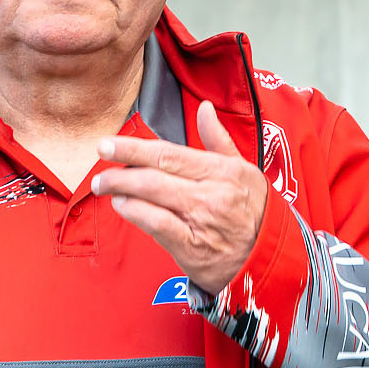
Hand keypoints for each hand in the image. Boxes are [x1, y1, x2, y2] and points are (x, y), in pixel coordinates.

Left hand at [94, 99, 266, 296]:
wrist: (270, 259)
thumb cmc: (255, 213)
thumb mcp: (244, 170)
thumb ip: (218, 140)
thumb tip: (204, 108)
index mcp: (222, 170)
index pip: (169, 153)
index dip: (133, 147)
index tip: (108, 144)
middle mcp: (211, 192)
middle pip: (155, 173)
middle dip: (120, 168)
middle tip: (98, 167)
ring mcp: (201, 220)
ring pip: (152, 196)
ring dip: (122, 189)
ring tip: (105, 186)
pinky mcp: (192, 247)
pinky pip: (157, 224)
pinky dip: (135, 212)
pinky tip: (122, 206)